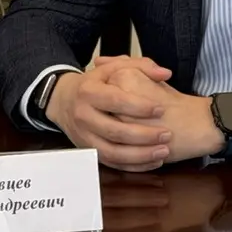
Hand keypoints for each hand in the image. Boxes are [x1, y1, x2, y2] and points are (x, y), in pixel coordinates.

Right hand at [48, 57, 199, 171]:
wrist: (63, 101)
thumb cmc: (95, 84)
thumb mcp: (112, 68)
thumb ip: (141, 66)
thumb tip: (165, 73)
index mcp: (89, 92)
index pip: (115, 100)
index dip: (140, 106)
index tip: (161, 109)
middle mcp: (83, 116)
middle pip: (115, 131)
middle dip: (144, 135)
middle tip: (167, 134)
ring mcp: (85, 137)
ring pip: (113, 152)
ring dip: (140, 155)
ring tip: (163, 150)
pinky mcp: (89, 151)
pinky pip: (112, 164)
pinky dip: (133, 166)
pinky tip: (152, 161)